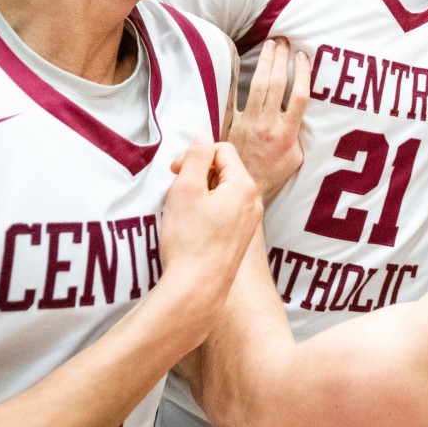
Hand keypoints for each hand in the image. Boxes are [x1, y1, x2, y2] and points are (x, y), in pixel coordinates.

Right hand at [160, 138, 262, 342]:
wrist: (196, 289)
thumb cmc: (189, 240)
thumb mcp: (186, 189)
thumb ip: (195, 157)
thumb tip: (203, 137)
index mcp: (244, 186)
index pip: (221, 150)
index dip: (194, 155)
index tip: (174, 172)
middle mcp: (253, 203)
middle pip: (224, 171)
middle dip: (196, 175)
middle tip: (175, 192)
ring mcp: (248, 223)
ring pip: (222, 192)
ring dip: (199, 194)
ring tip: (180, 211)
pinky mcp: (238, 239)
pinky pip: (223, 212)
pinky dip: (205, 211)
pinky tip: (189, 227)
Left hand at [229, 38, 309, 202]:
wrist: (246, 185)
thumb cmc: (274, 173)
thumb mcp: (296, 157)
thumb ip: (299, 134)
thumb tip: (301, 115)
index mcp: (287, 131)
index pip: (299, 95)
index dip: (302, 73)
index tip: (303, 56)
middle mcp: (268, 123)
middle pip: (277, 83)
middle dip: (282, 59)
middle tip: (284, 41)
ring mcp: (249, 121)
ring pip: (259, 85)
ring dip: (265, 62)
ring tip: (270, 45)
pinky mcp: (232, 122)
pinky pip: (233, 97)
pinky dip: (236, 79)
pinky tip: (241, 62)